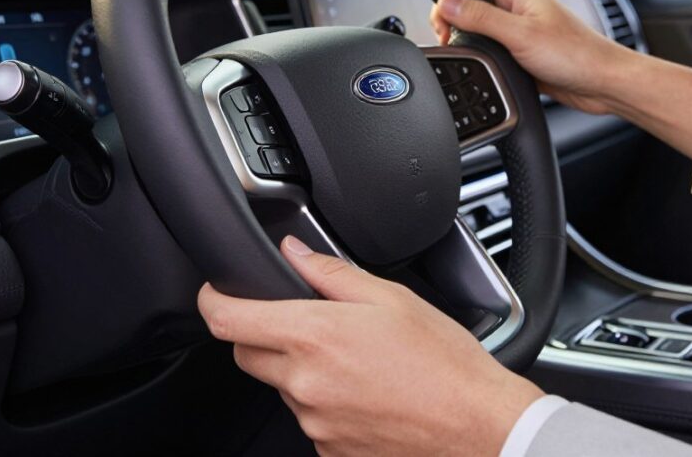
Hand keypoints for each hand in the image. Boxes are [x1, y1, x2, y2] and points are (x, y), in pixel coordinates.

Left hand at [198, 236, 543, 455]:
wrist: (478, 425)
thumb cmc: (444, 362)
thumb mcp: (391, 297)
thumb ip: (332, 272)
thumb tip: (294, 253)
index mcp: (314, 336)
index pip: (227, 319)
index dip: (213, 300)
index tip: (217, 292)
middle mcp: (305, 383)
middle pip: (245, 354)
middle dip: (262, 333)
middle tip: (305, 322)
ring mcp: (314, 422)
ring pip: (281, 387)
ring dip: (300, 369)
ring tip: (356, 360)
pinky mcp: (329, 450)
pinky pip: (309, 418)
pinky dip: (325, 401)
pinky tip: (366, 390)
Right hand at [430, 0, 635, 114]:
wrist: (601, 83)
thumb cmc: (575, 54)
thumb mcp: (519, 34)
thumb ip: (480, 17)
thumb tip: (447, 3)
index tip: (440, 13)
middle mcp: (519, 5)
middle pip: (473, 0)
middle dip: (455, 17)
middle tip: (448, 37)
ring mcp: (521, 28)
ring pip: (482, 26)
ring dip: (469, 37)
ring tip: (463, 50)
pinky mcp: (523, 50)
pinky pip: (494, 47)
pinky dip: (483, 54)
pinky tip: (482, 64)